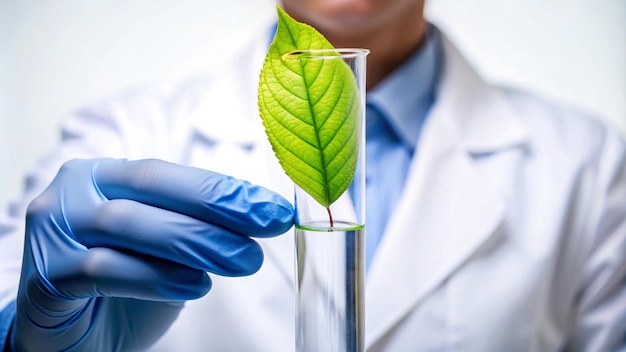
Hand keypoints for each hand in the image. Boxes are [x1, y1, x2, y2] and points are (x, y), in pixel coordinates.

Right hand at [9, 158, 293, 350]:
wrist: (75, 334)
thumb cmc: (125, 283)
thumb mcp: (166, 247)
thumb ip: (197, 224)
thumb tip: (262, 212)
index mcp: (104, 175)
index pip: (167, 172)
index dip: (223, 189)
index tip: (273, 208)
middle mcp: (74, 192)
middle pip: (149, 188)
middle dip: (217, 208)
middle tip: (269, 229)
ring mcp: (52, 232)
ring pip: (127, 225)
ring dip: (195, 243)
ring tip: (243, 261)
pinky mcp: (44, 278)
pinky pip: (100, 270)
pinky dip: (154, 277)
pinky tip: (195, 287)